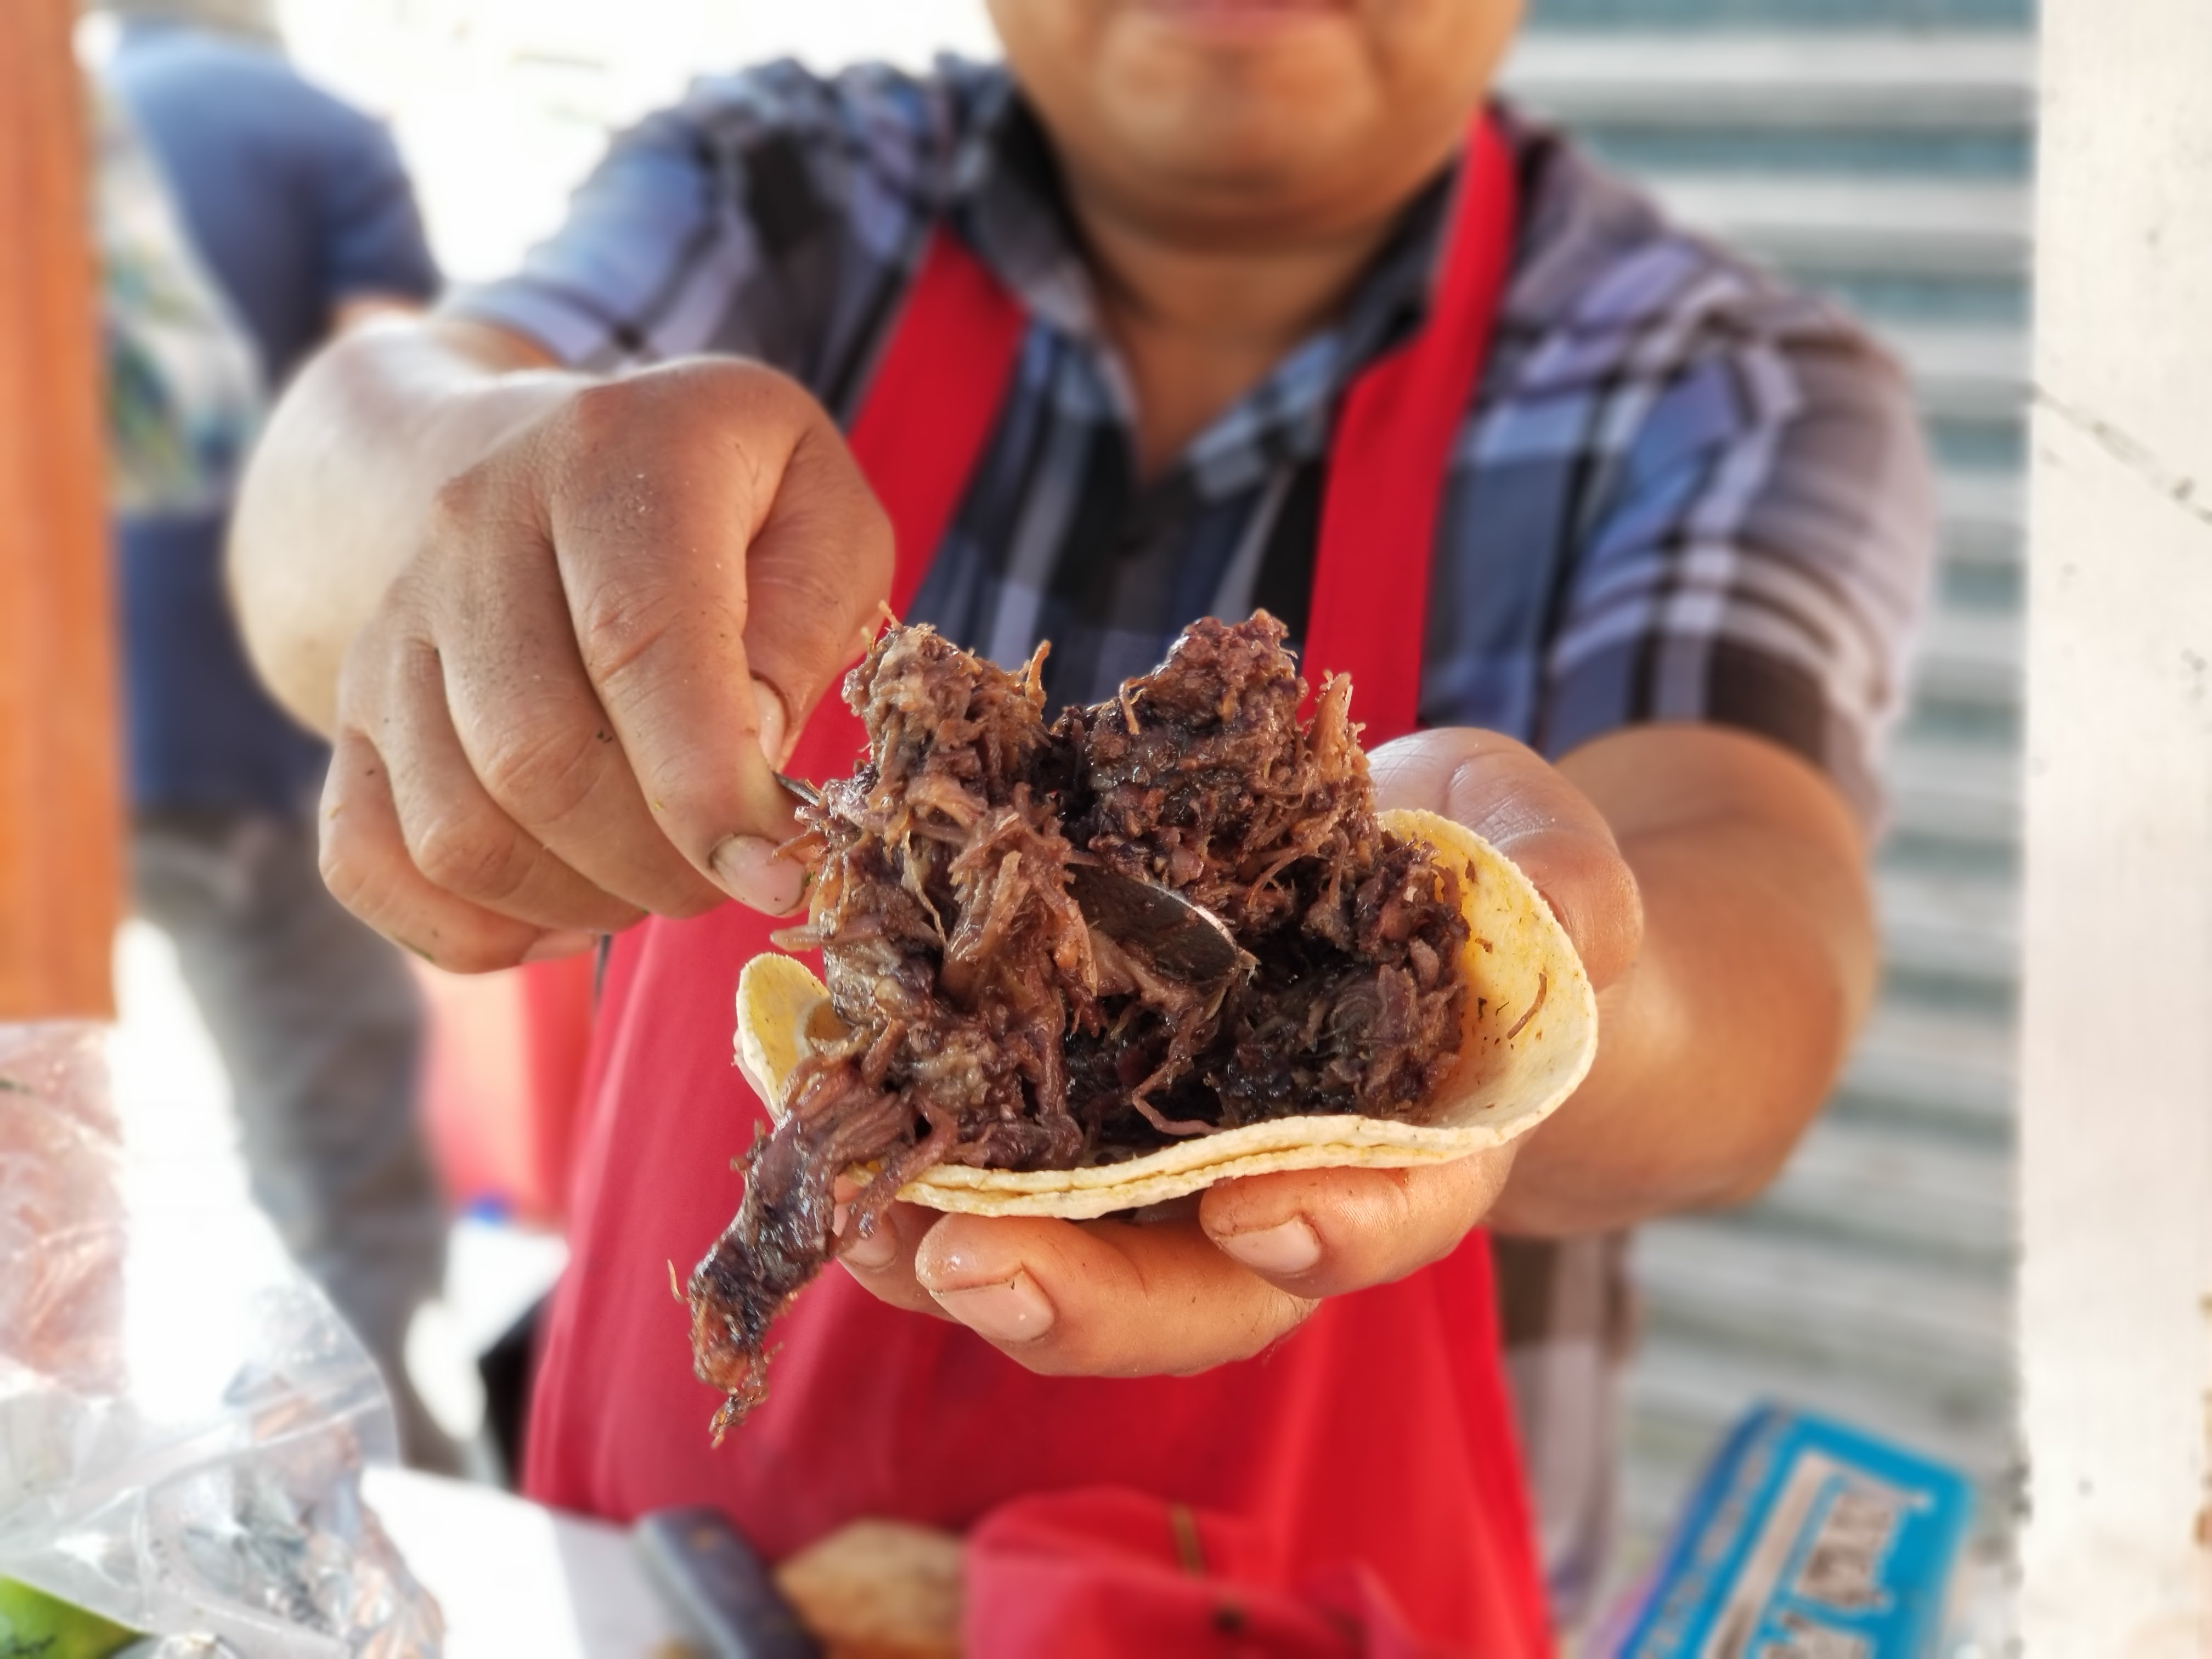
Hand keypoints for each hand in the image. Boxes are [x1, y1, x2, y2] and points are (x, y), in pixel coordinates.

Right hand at [319, 358, 891, 969]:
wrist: (542, 457)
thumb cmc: (723, 501)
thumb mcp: (820, 511)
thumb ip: (809, 621)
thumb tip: (751, 755)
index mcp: (610, 455)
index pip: (637, 644)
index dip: (705, 788)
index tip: (776, 871)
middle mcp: (472, 525)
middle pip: (536, 756)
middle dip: (656, 860)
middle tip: (731, 871)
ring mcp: (392, 623)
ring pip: (455, 828)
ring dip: (578, 897)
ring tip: (660, 877)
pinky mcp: (347, 708)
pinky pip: (366, 861)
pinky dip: (472, 930)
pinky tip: (563, 910)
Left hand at [837, 727, 1641, 1374]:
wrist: (1398, 883)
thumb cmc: (1481, 879)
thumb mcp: (1533, 846)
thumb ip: (1566, 885)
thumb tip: (1582, 923)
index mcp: (1413, 1147)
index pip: (1382, 1213)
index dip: (1329, 1225)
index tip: (1259, 1216)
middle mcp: (1279, 1192)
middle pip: (1194, 1292)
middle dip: (1087, 1295)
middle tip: (973, 1266)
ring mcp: (1170, 1171)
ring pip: (1069, 1257)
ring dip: (956, 1254)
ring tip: (855, 1218)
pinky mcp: (1082, 1118)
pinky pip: (997, 1172)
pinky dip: (917, 1162)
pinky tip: (833, 1124)